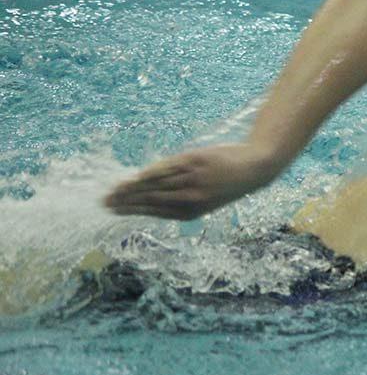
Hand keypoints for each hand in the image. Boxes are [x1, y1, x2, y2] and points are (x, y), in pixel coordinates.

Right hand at [104, 143, 277, 219]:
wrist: (252, 168)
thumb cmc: (224, 183)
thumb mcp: (204, 199)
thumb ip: (178, 199)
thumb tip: (147, 197)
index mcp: (191, 212)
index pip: (154, 212)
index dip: (132, 211)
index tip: (113, 211)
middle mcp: (190, 198)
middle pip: (150, 200)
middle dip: (126, 201)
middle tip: (105, 202)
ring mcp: (192, 180)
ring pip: (155, 185)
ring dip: (132, 188)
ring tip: (114, 190)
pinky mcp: (194, 162)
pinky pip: (167, 169)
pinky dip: (150, 173)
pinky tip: (136, 176)